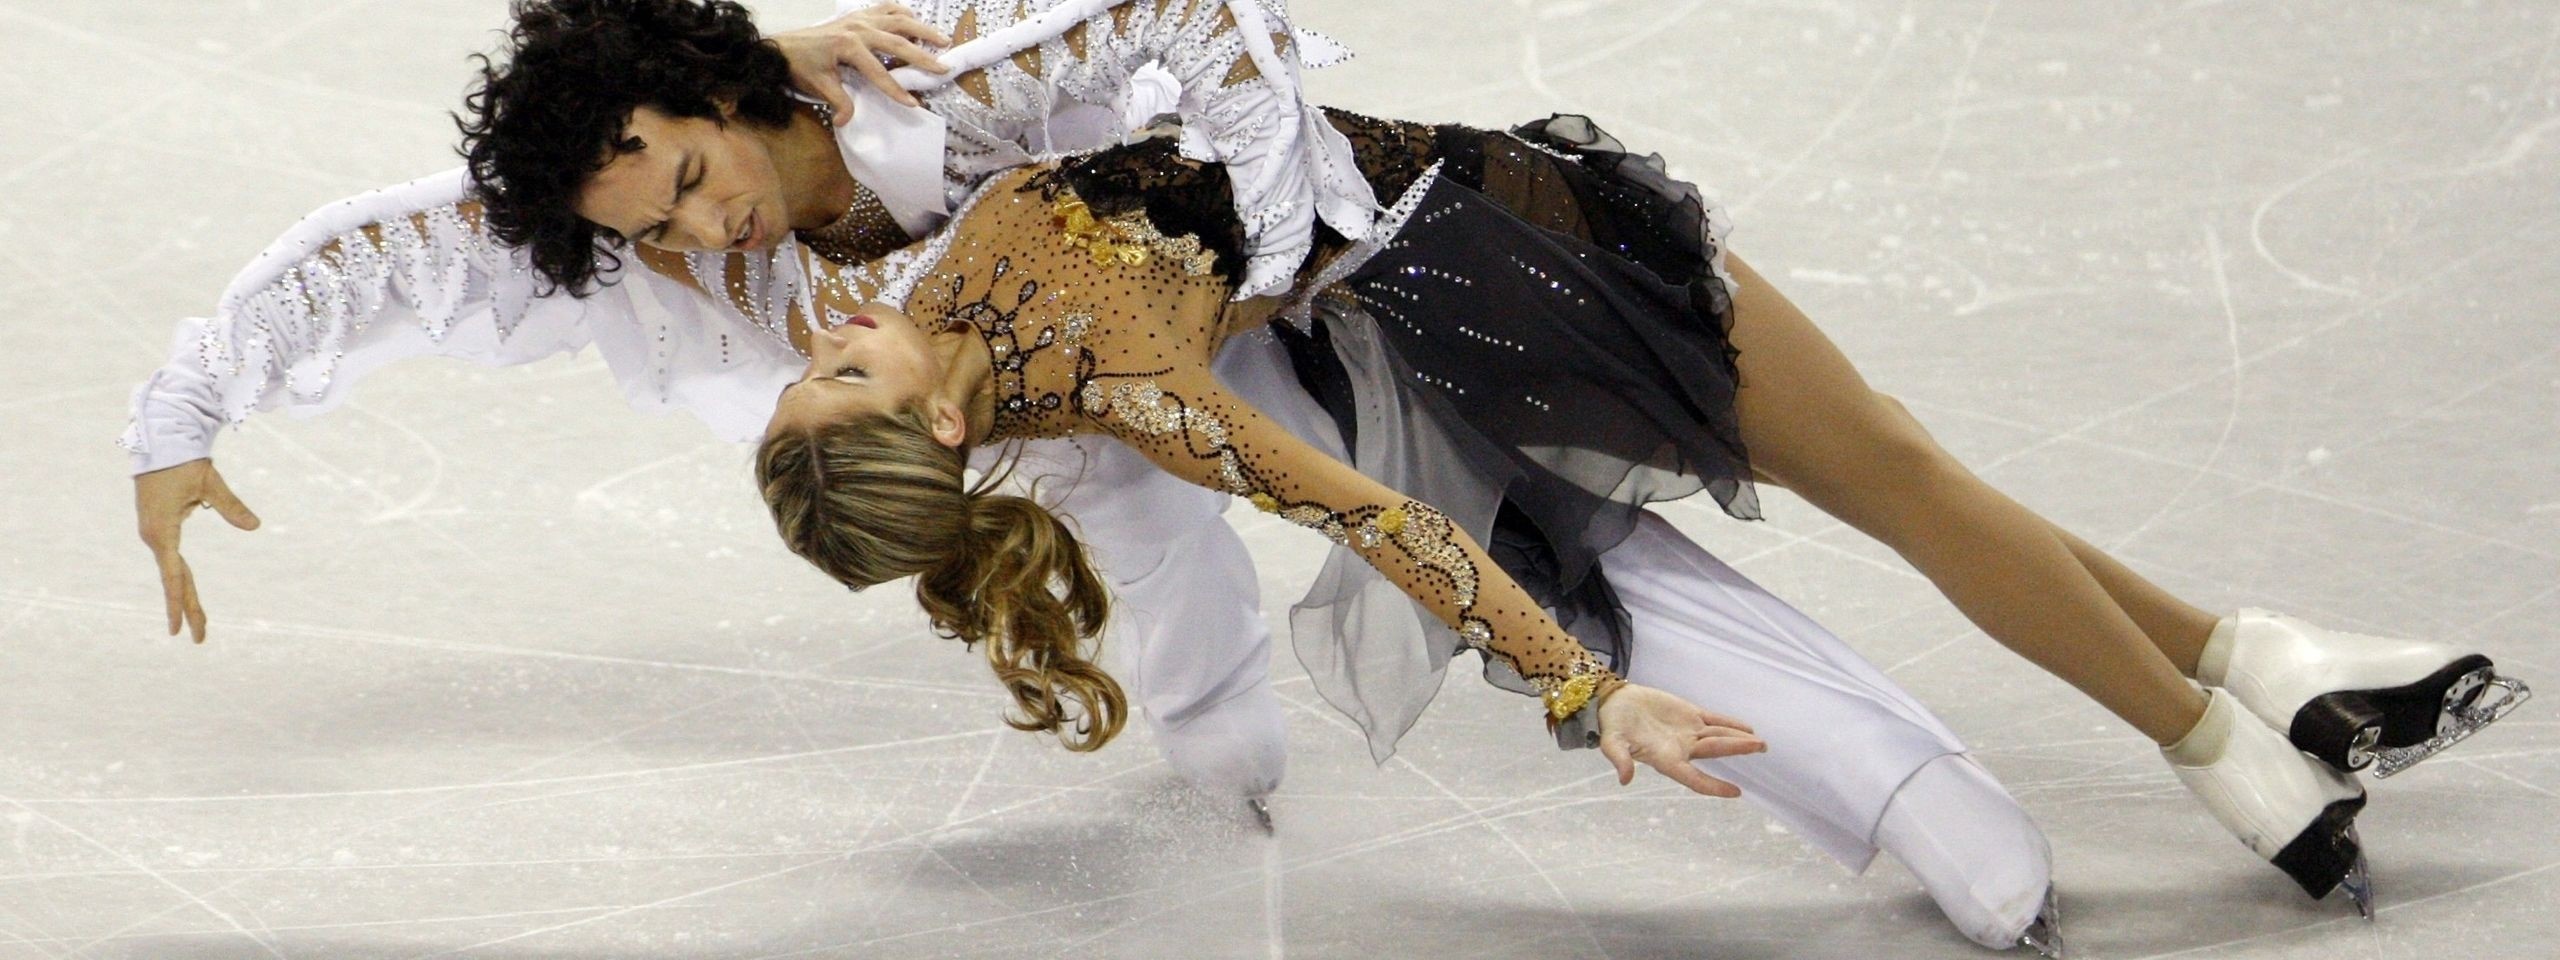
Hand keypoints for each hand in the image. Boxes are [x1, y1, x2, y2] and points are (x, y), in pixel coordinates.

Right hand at [134, 459, 259, 642]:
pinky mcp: (159, 528)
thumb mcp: (210, 483)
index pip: (174, 575)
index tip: (180, 628)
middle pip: (175, 581)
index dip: (179, 603)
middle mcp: (154, 537)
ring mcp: (155, 534)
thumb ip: (231, 506)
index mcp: (162, 531)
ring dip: (185, 598)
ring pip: (174, 573)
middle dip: (188, 609)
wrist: (161, 441)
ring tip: (199, 626)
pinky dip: (181, 581)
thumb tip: (256, 527)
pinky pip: (172, 561)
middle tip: (199, 640)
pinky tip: (188, 598)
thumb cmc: (184, 462)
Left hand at [770, 3, 953, 114]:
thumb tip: (846, 121)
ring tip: (943, 39)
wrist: (782, 45)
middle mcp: (858, 28)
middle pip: (898, 41)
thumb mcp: (818, 86)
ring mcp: (860, 18)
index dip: (896, 90)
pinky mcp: (858, 14)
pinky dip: (903, 12)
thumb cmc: (801, 66)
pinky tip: (915, 21)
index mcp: (848, 46)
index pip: (879, 72)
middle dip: (923, 56)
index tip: (913, 104)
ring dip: (922, 29)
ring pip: (899, 19)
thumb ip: (838, 102)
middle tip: (944, 66)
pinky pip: (887, 8)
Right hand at [1595, 683, 1764, 797]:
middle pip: (1714, 750)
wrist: (1615, 703)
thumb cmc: (1612, 725)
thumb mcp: (1612, 743)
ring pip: (1718, 735)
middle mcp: (1681, 749)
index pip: (1694, 778)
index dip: (1714, 786)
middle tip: (1760, 748)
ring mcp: (1688, 732)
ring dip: (1739, 738)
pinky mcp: (1689, 715)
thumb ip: (1619, 760)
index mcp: (1665, 759)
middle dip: (1737, 749)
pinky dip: (1730, 724)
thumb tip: (1624, 780)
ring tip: (1761, 742)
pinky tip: (1747, 728)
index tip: (1736, 793)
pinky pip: (1714, 720)